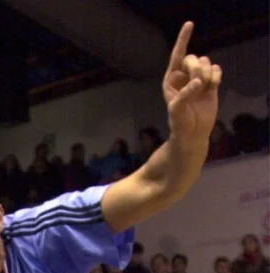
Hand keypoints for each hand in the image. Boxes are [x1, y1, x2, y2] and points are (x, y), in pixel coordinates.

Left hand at [164, 23, 220, 144]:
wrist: (193, 133)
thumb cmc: (179, 123)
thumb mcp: (177, 111)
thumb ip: (185, 95)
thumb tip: (198, 82)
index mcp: (171, 79)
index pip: (177, 55)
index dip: (183, 39)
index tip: (190, 24)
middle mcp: (184, 76)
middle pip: (193, 58)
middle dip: (197, 69)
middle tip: (198, 84)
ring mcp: (198, 78)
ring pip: (206, 62)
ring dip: (207, 74)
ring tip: (204, 89)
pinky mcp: (210, 83)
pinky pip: (217, 69)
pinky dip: (216, 76)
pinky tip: (213, 87)